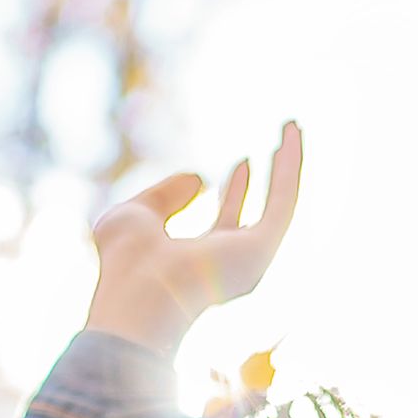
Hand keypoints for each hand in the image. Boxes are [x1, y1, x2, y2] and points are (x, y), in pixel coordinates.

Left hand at [82, 123, 303, 358]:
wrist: (135, 291)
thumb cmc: (125, 263)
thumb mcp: (136, 215)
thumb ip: (164, 196)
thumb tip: (200, 178)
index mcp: (202, 264)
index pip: (228, 223)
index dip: (236, 190)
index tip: (243, 163)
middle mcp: (231, 264)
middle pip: (261, 214)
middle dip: (272, 178)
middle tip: (282, 143)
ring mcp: (249, 258)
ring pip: (279, 203)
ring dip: (288, 163)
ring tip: (292, 126)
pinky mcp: (261, 248)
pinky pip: (283, 199)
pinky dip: (289, 165)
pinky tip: (291, 134)